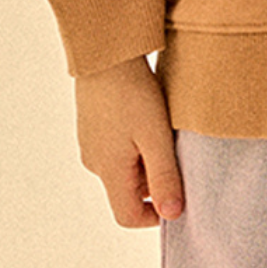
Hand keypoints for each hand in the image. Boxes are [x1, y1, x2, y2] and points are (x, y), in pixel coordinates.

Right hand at [74, 56, 183, 226]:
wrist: (105, 51)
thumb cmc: (131, 92)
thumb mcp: (156, 138)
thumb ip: (164, 179)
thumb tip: (171, 215)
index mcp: (108, 170)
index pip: (127, 217)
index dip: (154, 215)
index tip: (175, 193)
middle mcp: (95, 163)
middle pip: (129, 194)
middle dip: (155, 183)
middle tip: (172, 153)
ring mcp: (91, 146)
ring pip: (126, 172)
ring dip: (147, 163)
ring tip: (160, 133)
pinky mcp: (93, 130)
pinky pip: (119, 153)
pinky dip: (137, 147)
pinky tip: (146, 122)